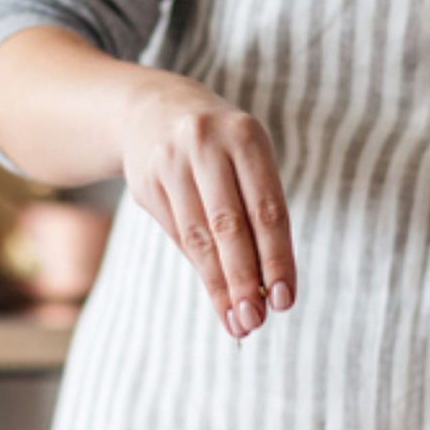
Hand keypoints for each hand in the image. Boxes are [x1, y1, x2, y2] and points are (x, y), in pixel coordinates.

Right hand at [118, 74, 295, 338]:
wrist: (152, 108)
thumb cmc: (219, 146)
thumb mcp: (246, 159)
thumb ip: (258, 213)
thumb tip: (269, 288)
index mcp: (245, 137)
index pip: (267, 209)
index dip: (277, 259)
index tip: (285, 300)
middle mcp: (206, 144)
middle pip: (229, 226)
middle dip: (244, 280)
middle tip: (255, 321)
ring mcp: (170, 161)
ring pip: (199, 237)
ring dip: (219, 286)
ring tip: (236, 321)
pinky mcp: (145, 181)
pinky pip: (177, 235)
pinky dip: (199, 268)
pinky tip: (215, 293)